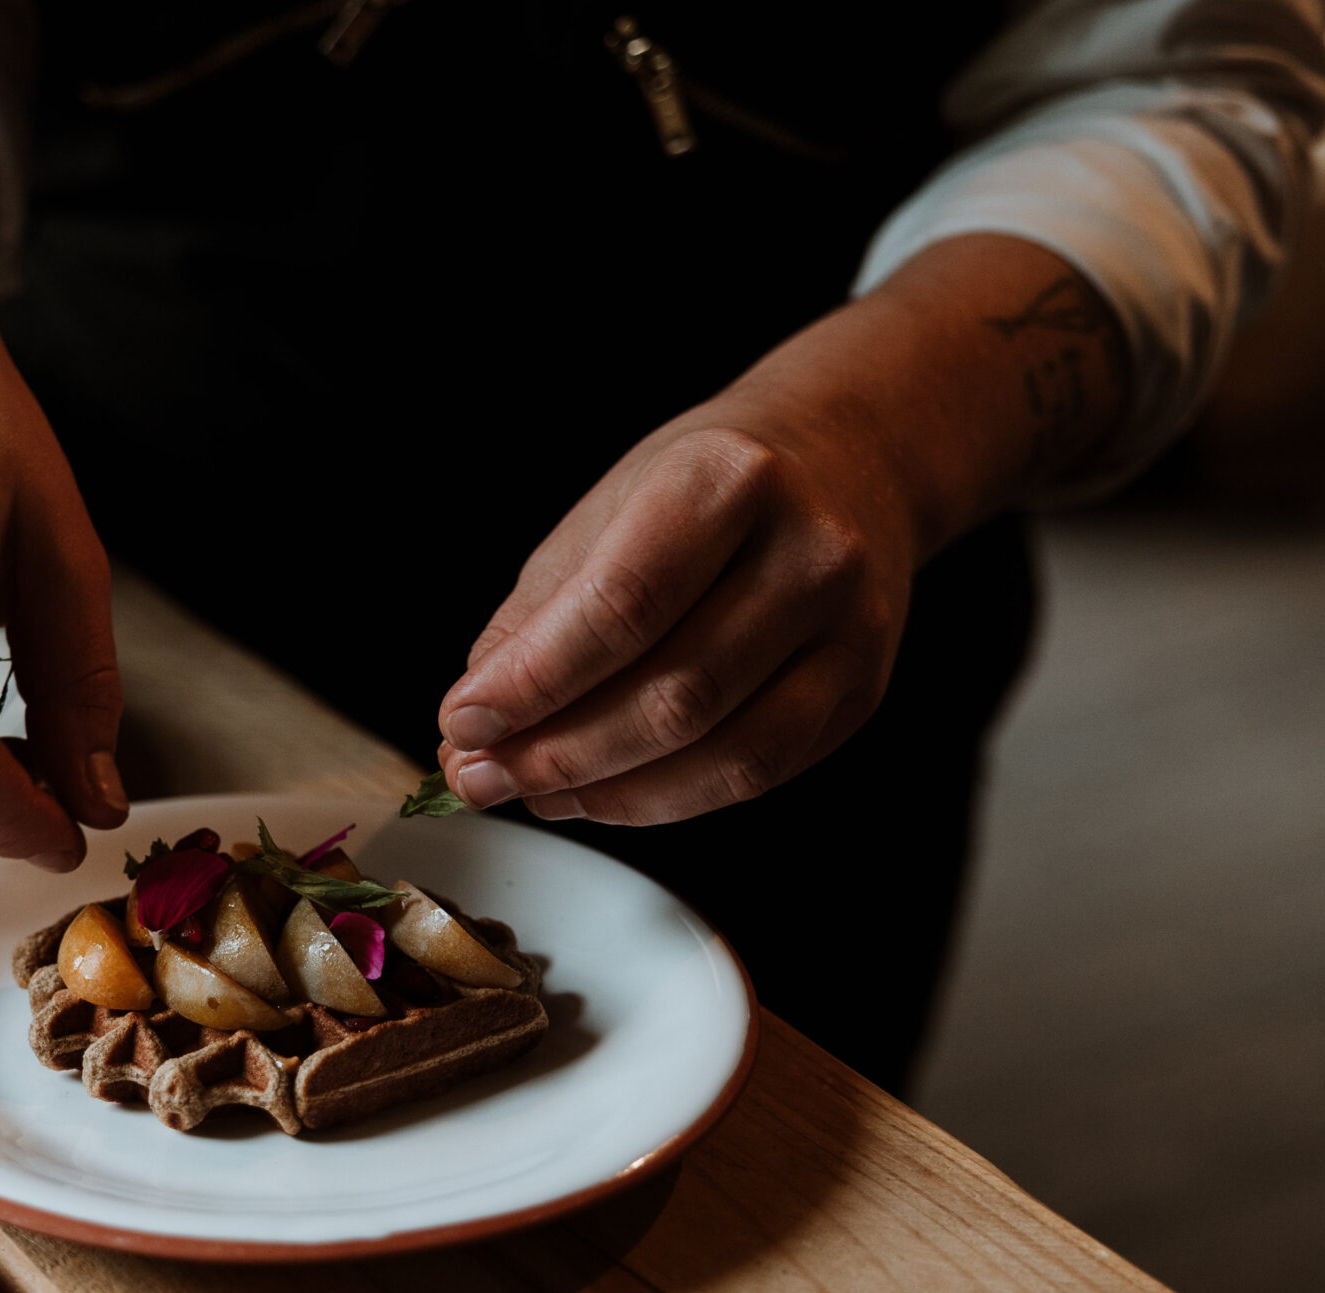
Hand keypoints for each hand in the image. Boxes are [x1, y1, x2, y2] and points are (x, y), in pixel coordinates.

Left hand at [436, 407, 913, 824]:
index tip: (463, 723)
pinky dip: (665, 800)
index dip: (533, 682)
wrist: (847, 460)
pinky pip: (756, 777)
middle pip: (674, 695)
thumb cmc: (704, 489)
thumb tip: (469, 739)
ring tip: (534, 789)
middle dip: (558, 752)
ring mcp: (850, 628)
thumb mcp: (605, 516)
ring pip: (722, 754)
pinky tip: (604, 792)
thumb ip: (533, 626)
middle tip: (482, 774)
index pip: (621, 606)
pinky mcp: (861, 691)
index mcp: (728, 480)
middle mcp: (809, 552)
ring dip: (607, 792)